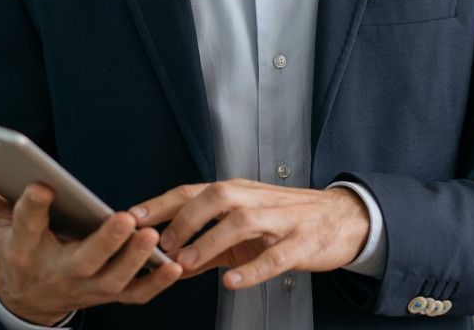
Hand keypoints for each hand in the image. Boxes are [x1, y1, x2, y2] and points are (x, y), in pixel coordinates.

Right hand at [0, 156, 181, 323]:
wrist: (27, 298)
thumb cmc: (12, 248)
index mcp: (23, 250)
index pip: (26, 227)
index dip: (32, 208)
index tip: (42, 186)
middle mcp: (56, 271)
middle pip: (81, 262)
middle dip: (102, 243)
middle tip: (123, 218)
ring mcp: (86, 288)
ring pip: (113, 280)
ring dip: (134, 260)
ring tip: (151, 235)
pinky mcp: (109, 296)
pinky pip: (137, 296)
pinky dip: (157, 284)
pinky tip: (176, 265)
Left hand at [131, 179, 368, 289]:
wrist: (343, 219)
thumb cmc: (288, 221)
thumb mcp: (246, 229)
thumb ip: (208, 244)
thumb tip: (169, 261)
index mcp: (240, 192)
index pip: (194, 190)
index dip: (162, 203)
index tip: (130, 216)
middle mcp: (257, 199)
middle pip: (217, 195)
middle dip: (186, 217)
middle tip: (163, 243)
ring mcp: (281, 220)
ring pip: (242, 221)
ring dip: (211, 240)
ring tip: (187, 261)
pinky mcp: (301, 242)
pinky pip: (275, 257)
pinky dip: (251, 270)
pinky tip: (231, 282)